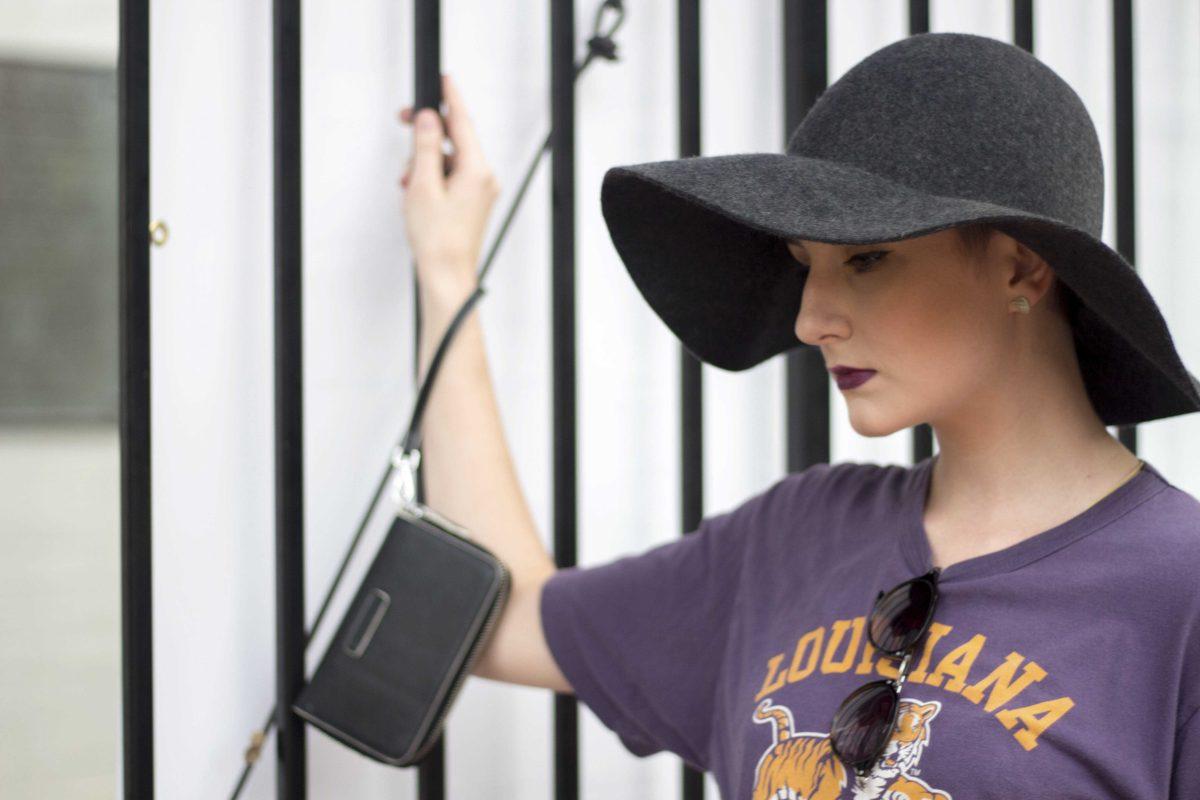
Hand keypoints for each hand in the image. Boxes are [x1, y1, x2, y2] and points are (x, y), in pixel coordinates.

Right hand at [397, 74, 500, 294]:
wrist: (447, 274)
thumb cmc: (438, 239)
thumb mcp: (423, 185)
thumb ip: (426, 147)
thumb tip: (428, 120)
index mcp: (477, 170)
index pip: (462, 123)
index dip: (450, 99)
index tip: (443, 80)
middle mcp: (484, 178)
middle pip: (455, 141)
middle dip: (427, 138)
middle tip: (406, 124)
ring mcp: (480, 191)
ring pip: (449, 161)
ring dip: (425, 164)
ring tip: (409, 183)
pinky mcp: (472, 202)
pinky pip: (451, 178)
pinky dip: (432, 179)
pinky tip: (416, 192)